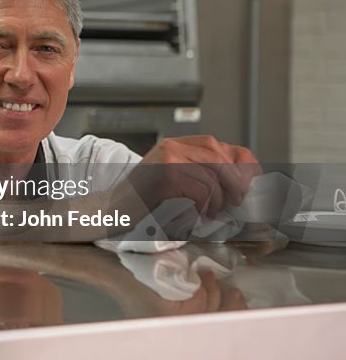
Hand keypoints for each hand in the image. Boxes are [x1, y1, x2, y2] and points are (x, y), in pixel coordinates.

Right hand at [130, 136, 261, 218]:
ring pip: (213, 174)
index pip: (224, 147)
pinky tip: (198, 214)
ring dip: (219, 200)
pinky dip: (204, 205)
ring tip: (210, 212)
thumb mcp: (176, 182)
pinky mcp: (165, 174)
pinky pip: (200, 189)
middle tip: (234, 205)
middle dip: (235, 185)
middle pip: (221, 157)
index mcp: (179, 145)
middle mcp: (173, 146)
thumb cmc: (145, 201)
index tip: (247, 189)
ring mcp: (168, 157)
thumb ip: (202, 177)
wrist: (112, 209)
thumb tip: (241, 191)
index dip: (244, 167)